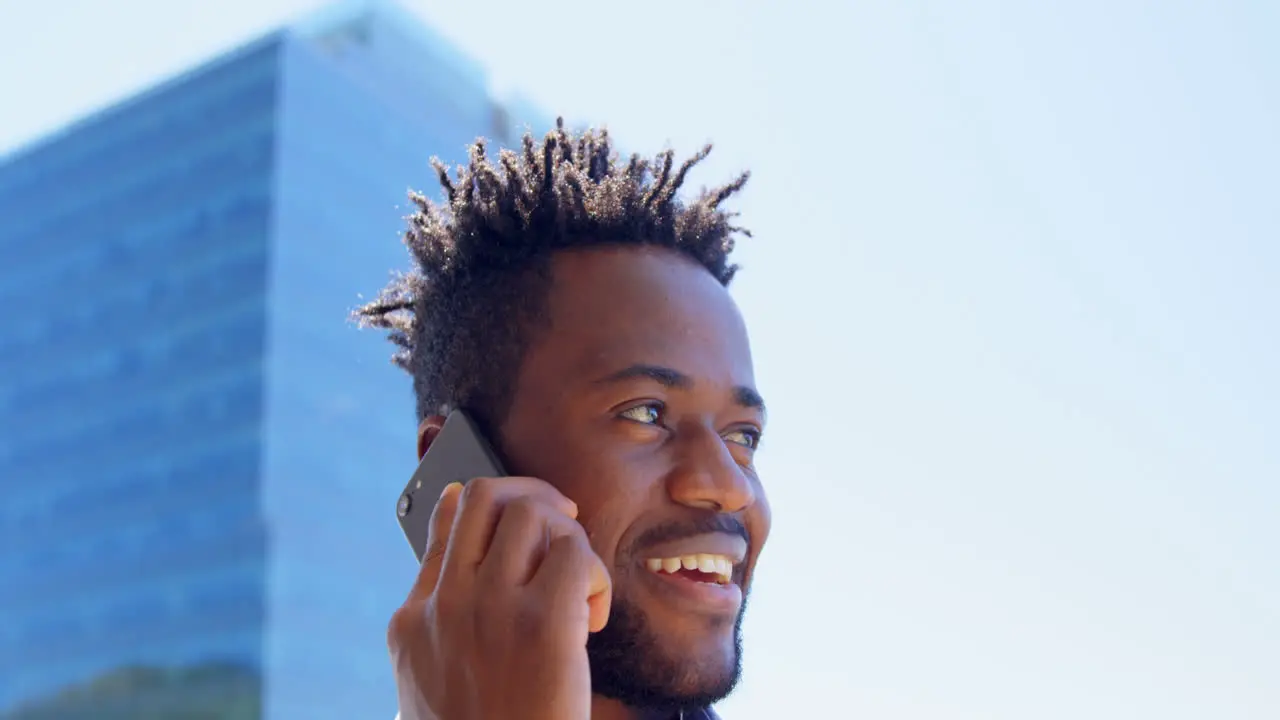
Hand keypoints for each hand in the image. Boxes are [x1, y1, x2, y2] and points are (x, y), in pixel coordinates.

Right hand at [388, 477, 612, 719]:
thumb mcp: (431, 684)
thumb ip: (440, 623)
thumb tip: (451, 548)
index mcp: (413, 621)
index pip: (445, 523)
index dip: (484, 501)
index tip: (514, 509)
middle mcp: (445, 605)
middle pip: (487, 496)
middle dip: (535, 498)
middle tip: (564, 528)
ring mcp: (490, 610)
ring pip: (534, 513)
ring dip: (569, 538)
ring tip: (579, 587)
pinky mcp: (543, 624)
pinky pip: (576, 552)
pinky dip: (595, 574)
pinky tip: (593, 618)